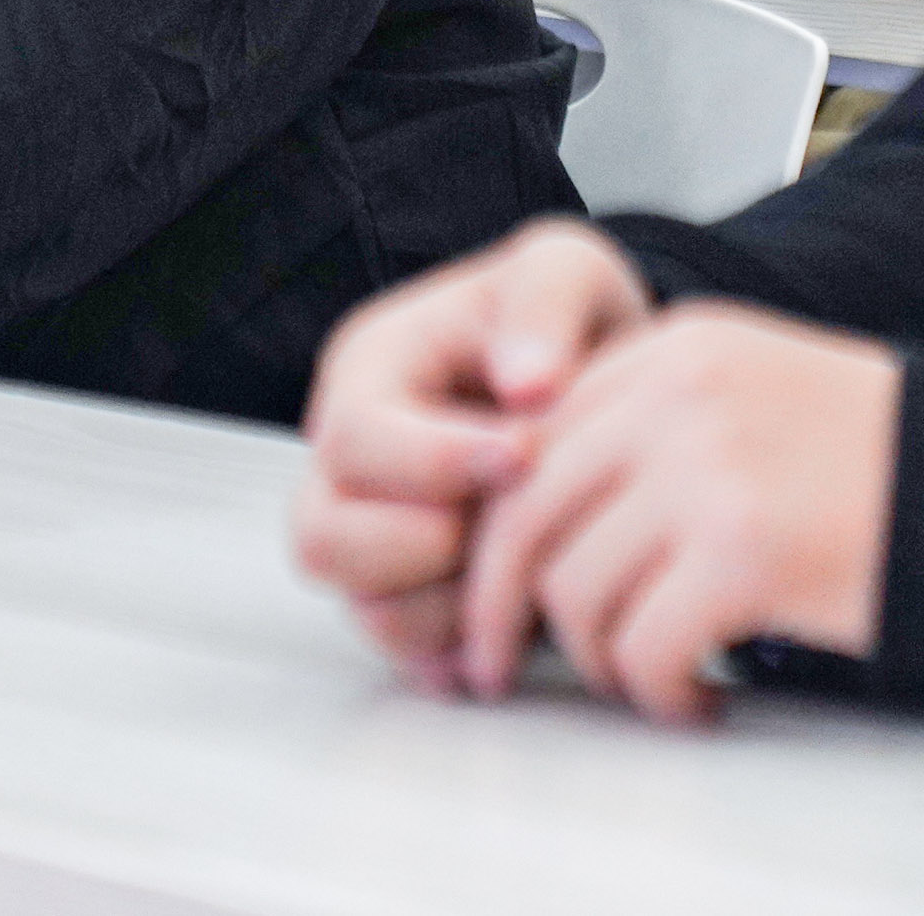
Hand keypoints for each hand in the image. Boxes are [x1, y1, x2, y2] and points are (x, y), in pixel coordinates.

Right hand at [292, 218, 654, 687]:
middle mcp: (351, 461)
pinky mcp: (410, 594)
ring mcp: (373, 533)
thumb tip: (524, 384)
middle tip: (513, 521)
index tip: (527, 453)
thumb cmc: (568, 324)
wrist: (599, 381)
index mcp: (370, 370)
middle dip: (428, 544)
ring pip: (366, 607)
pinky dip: (469, 650)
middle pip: (324, 537)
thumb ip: (546, 298)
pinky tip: (525, 618)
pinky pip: (411, 654)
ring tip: (529, 563)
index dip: (436, 459)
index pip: (356, 434)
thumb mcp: (568, 270)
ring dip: (455, 605)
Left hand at [454, 303, 899, 719]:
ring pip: (576, 592)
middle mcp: (678, 393)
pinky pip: (644, 647)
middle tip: (497, 662)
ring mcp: (708, 469)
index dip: (497, 526)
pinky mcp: (745, 552)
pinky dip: (659, 694)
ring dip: (599, 661)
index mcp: (676, 346)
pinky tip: (699, 699)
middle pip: (525, 512)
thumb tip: (535, 509)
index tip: (493, 587)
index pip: (530, 436)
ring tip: (650, 680)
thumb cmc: (884, 459)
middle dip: (496, 605)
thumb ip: (649, 424)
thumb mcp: (751, 392)